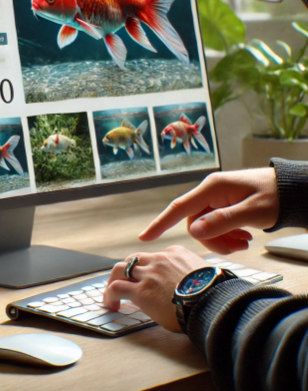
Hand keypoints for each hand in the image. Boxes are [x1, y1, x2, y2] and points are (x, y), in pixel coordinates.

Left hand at [104, 246, 206, 331]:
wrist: (213, 303)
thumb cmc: (215, 294)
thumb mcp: (207, 273)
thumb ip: (195, 272)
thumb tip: (194, 283)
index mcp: (176, 253)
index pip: (156, 256)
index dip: (149, 267)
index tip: (148, 278)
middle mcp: (159, 260)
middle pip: (134, 259)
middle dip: (127, 270)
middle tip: (124, 283)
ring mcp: (148, 274)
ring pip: (121, 268)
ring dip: (113, 280)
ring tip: (111, 294)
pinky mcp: (141, 291)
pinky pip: (116, 287)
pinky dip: (109, 294)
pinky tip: (111, 303)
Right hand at [138, 168, 279, 253]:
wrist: (292, 189)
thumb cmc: (275, 196)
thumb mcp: (252, 212)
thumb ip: (222, 221)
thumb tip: (193, 232)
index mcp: (212, 188)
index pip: (179, 208)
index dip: (160, 223)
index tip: (144, 237)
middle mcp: (209, 191)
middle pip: (195, 223)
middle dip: (213, 239)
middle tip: (237, 247)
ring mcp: (216, 198)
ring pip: (206, 227)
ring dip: (222, 239)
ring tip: (244, 242)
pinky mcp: (223, 204)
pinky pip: (215, 224)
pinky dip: (227, 235)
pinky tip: (243, 237)